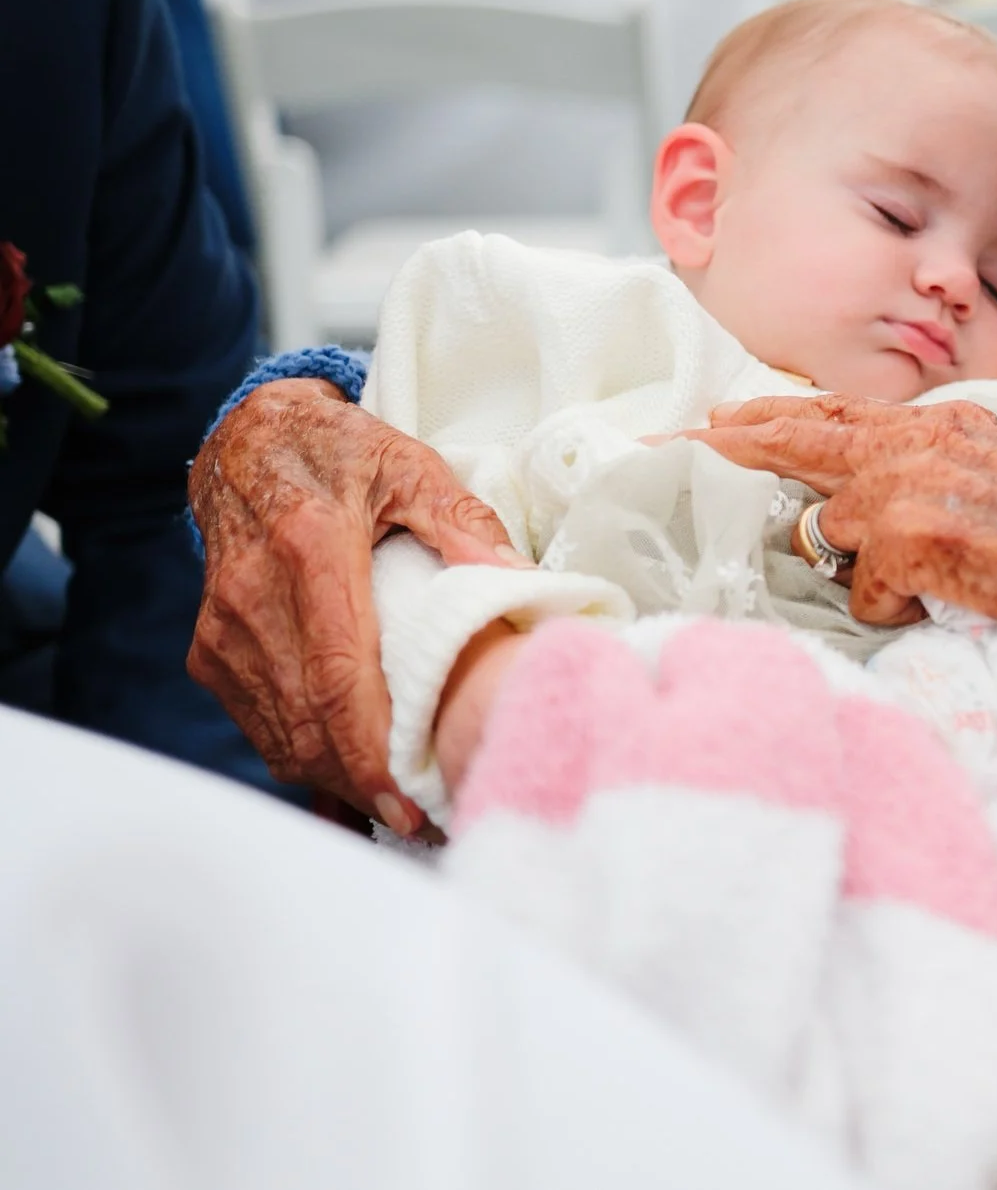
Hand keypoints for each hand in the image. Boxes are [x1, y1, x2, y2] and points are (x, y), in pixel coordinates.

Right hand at [188, 378, 524, 831]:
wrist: (250, 444)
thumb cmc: (343, 456)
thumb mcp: (415, 468)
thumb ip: (466, 524)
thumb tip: (516, 584)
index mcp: (310, 547)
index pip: (335, 672)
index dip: (368, 747)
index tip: (405, 797)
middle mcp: (255, 597)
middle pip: (305, 719)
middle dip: (361, 781)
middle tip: (420, 819)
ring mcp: (226, 630)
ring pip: (278, 733)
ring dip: (335, 777)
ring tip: (397, 807)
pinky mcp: (214, 650)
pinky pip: (260, 723)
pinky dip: (306, 757)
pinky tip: (352, 778)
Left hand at [685, 394, 996, 640]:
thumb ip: (949, 479)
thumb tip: (903, 523)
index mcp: (946, 425)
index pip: (845, 412)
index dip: (779, 417)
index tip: (728, 419)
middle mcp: (919, 443)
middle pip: (804, 435)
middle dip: (737, 440)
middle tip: (680, 442)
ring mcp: (909, 488)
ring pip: (836, 530)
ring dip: (865, 564)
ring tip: (927, 575)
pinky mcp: (911, 538)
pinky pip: (871, 592)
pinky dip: (899, 608)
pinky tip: (948, 603)